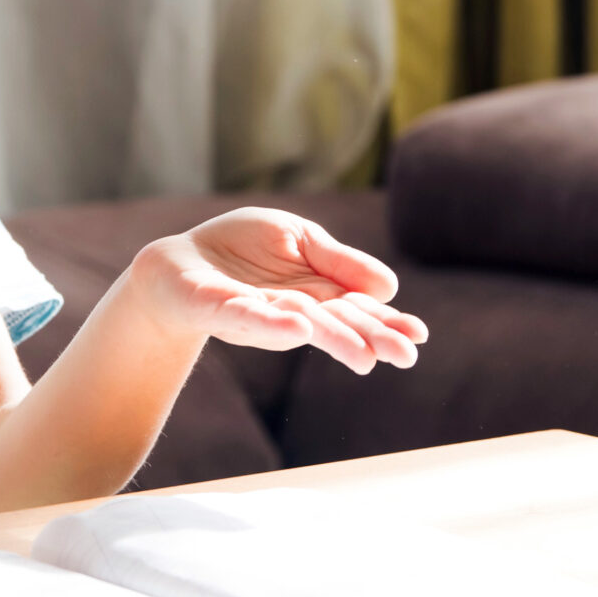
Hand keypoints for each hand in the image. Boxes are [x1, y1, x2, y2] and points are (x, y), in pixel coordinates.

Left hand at [136, 209, 427, 373]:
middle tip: (405, 356)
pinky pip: (248, 317)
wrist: (180, 260)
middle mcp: (295, 311)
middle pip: (339, 324)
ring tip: (366, 356)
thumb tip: (389, 287)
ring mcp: (260, 314)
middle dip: (371, 338)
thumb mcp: (300, 240)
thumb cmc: (243, 251)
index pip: (359, 309)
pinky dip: (273, 323)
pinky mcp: (221, 310)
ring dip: (335, 340)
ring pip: (303, 327)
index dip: (388, 322)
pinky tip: (300, 327)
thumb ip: (340, 261)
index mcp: (319, 294)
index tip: (416, 336)